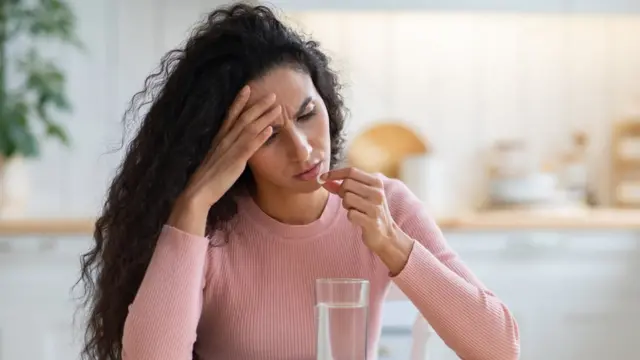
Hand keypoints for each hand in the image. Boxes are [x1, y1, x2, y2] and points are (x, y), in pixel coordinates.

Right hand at [170, 86, 280, 231]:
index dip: (239, 101)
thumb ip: (225, 150)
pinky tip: (271, 129)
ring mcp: (230, 150)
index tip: (248, 88)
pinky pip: (249, 146)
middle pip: (244, 118)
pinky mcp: (235, 162)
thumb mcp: (217, 159)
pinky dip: (260, 136)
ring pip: (249, 128)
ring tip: (277, 107)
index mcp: (219, 139)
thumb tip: (234, 147)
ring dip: (264, 116)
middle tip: (272, 94)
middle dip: (258, 105)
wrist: (197, 193)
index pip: (230, 115)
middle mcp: (224, 140)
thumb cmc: (207, 179)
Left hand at [320, 167, 395, 251]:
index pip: (351, 171)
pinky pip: (350, 214)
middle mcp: (377, 193)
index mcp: (376, 182)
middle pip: (347, 184)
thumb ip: (342, 186)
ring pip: (347, 198)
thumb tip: (324, 179)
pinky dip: (351, 217)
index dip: (335, 173)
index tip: (322, 178)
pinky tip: (359, 219)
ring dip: (347, 205)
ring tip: (356, 210)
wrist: (386, 234)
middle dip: (341, 192)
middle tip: (349, 201)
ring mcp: (375, 207)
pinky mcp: (372, 222)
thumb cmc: (370, 211)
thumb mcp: (360, 195)